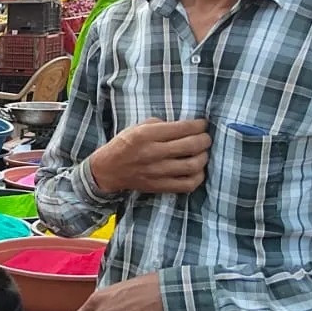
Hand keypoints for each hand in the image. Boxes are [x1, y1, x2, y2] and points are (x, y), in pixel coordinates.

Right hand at [88, 118, 210, 194]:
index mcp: (146, 135)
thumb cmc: (123, 145)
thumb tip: (184, 127)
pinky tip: (196, 170)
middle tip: (205, 138)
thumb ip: (160, 125)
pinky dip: (198, 177)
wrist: (106, 170)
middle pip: (192, 146)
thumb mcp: (136, 127)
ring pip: (192, 165)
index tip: (203, 124)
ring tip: (201, 154)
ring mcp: (156, 172)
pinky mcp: (159, 186)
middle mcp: (152, 153)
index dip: (199, 125)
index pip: (183, 128)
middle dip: (205, 140)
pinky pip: (187, 184)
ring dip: (203, 157)